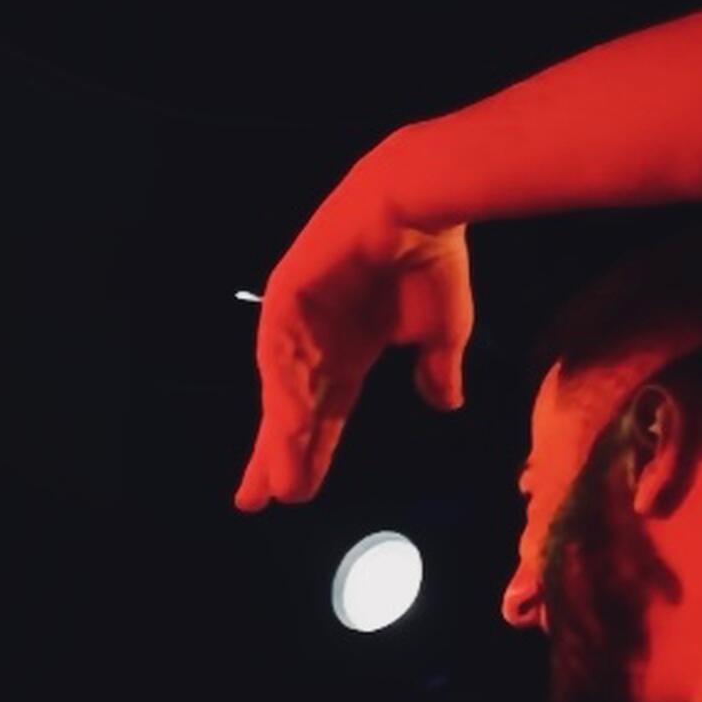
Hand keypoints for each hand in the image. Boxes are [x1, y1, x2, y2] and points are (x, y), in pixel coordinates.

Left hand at [237, 139, 472, 510]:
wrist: (424, 201)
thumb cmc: (434, 258)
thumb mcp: (441, 333)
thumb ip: (435, 370)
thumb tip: (444, 402)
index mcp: (348, 347)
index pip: (324, 410)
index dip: (312, 451)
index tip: (298, 495)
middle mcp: (316, 337)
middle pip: (291, 407)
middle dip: (277, 453)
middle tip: (258, 500)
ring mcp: (297, 316)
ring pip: (283, 388)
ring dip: (280, 436)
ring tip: (277, 483)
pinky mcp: (287, 293)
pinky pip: (281, 354)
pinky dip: (285, 394)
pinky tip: (287, 430)